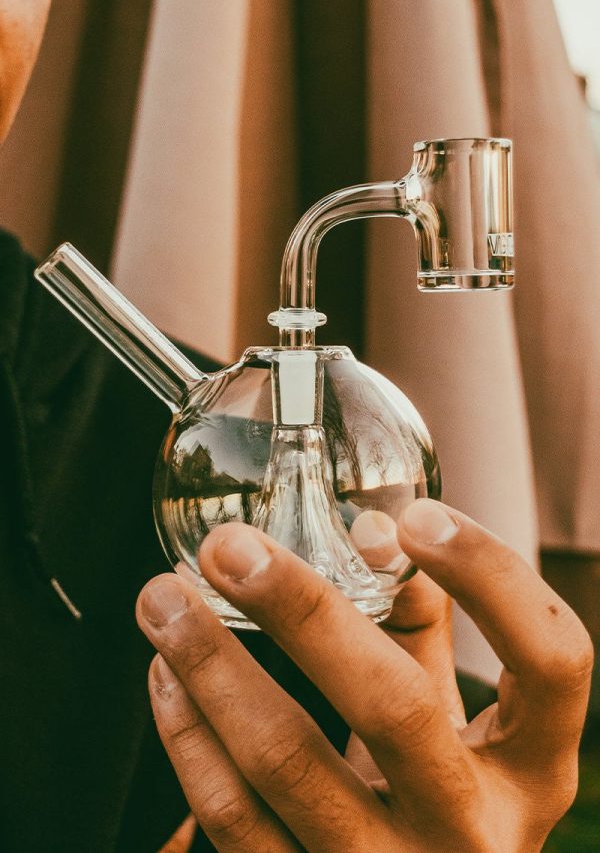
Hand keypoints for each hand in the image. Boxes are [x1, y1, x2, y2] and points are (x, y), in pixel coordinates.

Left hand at [136, 500, 592, 851]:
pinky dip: (189, 734)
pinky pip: (232, 819)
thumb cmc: (440, 789)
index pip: (550, 660)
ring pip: (287, 765)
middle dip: (301, 611)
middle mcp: (471, 831)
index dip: (490, 577)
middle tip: (229, 549)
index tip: (415, 517)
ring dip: (211, 667)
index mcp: (530, 769)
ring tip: (165, 598)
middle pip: (394, 707)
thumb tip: (369, 534)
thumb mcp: (456, 715)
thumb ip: (422, 624)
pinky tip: (168, 674)